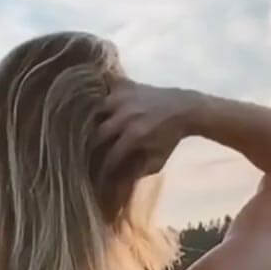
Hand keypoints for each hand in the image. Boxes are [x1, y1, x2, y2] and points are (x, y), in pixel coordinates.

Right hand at [93, 79, 195, 216]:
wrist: (185, 109)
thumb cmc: (170, 138)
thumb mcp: (158, 160)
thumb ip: (140, 172)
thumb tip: (120, 185)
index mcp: (135, 136)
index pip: (111, 156)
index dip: (103, 169)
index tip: (97, 177)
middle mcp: (126, 116)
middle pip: (98, 133)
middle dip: (92, 147)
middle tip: (86, 155)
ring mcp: (125, 98)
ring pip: (97, 108)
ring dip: (91, 119)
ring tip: (85, 128)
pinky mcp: (127, 85)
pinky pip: (106, 85)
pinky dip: (99, 90)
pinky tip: (92, 97)